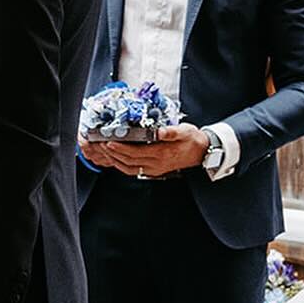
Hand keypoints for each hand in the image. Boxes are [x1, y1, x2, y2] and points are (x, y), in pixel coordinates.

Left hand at [95, 123, 209, 177]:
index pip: (135, 153)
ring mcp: (154, 169)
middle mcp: (155, 164)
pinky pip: (134, 171)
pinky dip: (123, 165)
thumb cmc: (192, 140)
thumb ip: (170, 132)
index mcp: (161, 153)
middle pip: (128, 161)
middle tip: (101, 145)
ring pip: (129, 168)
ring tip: (105, 151)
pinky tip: (117, 159)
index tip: (109, 142)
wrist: (202, 152)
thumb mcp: (184, 131)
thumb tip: (160, 132)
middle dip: (113, 153)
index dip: (120, 148)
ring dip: (116, 160)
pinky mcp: (154, 170)